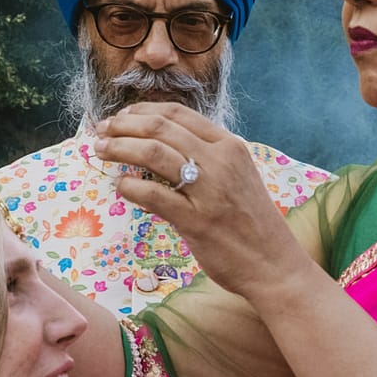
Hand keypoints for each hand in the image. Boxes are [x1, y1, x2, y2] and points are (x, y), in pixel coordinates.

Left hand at [96, 103, 302, 296]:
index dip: (142, 111)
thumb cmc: (253, 224)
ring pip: (152, 153)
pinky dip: (130, 187)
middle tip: (101, 132)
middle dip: (123, 126)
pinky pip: (152, 195)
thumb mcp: (238, 178)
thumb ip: (207, 160)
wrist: (275, 264)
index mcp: (230, 146)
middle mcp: (220, 162)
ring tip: (101, 152)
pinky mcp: (196, 220)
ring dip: (119, 149)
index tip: (121, 118)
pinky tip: (121, 186)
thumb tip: (163, 148)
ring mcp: (209, 190)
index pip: (178, 114)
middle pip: (160, 128)